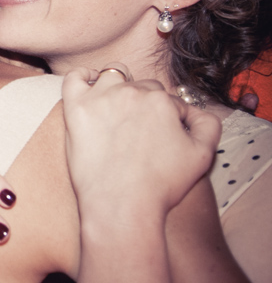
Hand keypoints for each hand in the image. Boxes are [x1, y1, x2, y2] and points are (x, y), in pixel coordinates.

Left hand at [61, 65, 221, 220]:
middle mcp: (132, 93)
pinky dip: (82, 76)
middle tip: (137, 130)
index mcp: (162, 100)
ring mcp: (101, 98)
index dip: (165, 117)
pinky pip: (75, 78)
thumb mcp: (203, 155)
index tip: (157, 135)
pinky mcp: (76, 108)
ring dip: (116, 86)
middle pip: (140, 87)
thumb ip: (207, 124)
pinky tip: (88, 86)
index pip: (166, 99)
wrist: (122, 205)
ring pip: (112, 76)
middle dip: (142, 104)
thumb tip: (193, 111)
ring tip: (115, 108)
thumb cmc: (160, 184)